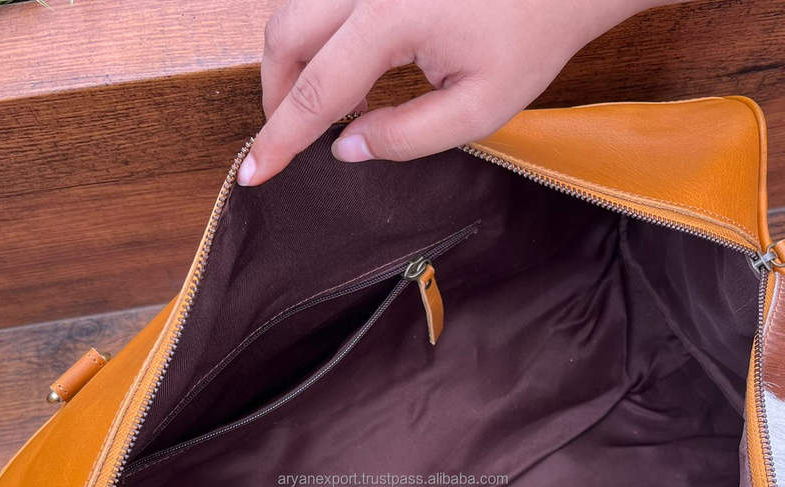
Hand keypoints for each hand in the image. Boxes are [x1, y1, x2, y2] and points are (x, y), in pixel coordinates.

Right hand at [239, 0, 669, 186]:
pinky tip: (352, 72)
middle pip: (286, 35)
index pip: (315, 91)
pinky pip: (323, 0)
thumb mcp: (478, 110)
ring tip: (332, 111)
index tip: (253, 173)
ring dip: (296, 64)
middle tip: (294, 141)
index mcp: (392, 16)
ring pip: (297, 10)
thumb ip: (406, 137)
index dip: (280, 138)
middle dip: (277, 95)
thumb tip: (346, 148)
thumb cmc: (532, 37)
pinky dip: (320, 39)